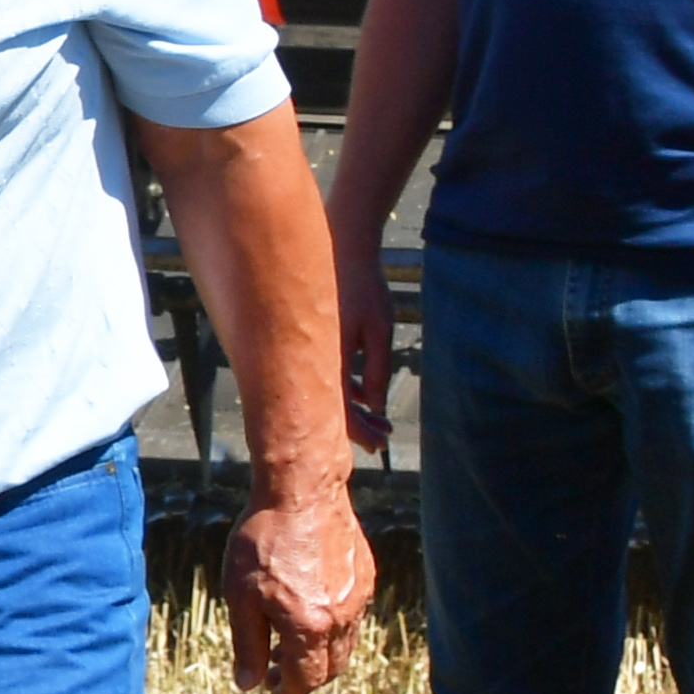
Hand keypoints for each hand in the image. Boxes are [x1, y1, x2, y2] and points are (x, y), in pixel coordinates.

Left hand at [221, 474, 371, 693]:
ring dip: (318, 654)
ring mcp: (358, 597)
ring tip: (285, 646)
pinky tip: (306, 612)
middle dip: (303, 679)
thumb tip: (248, 685)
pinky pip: (352, 616)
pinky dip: (332, 628)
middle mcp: (341, 618)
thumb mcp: (240, 596)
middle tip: (273, 675)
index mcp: (310, 627)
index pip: (305, 680)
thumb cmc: (263, 540)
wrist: (302, 491)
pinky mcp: (366, 576)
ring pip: (344, 644)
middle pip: (329, 668)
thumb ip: (247, 644)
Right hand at [331, 240, 399, 455]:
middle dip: (359, 425)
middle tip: (384, 436)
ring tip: (379, 418)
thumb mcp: (379, 329)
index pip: (339, 411)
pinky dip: (345, 387)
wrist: (338, 248)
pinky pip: (325, 374)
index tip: (381, 445)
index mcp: (326, 360)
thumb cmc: (362, 286)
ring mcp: (309, 350)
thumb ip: (377, 369)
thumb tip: (375, 406)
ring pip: (328, 391)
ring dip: (353, 407)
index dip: (361, 432)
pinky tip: (364, 393)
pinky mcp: (312, 341)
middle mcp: (311, 359)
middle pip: (331, 407)